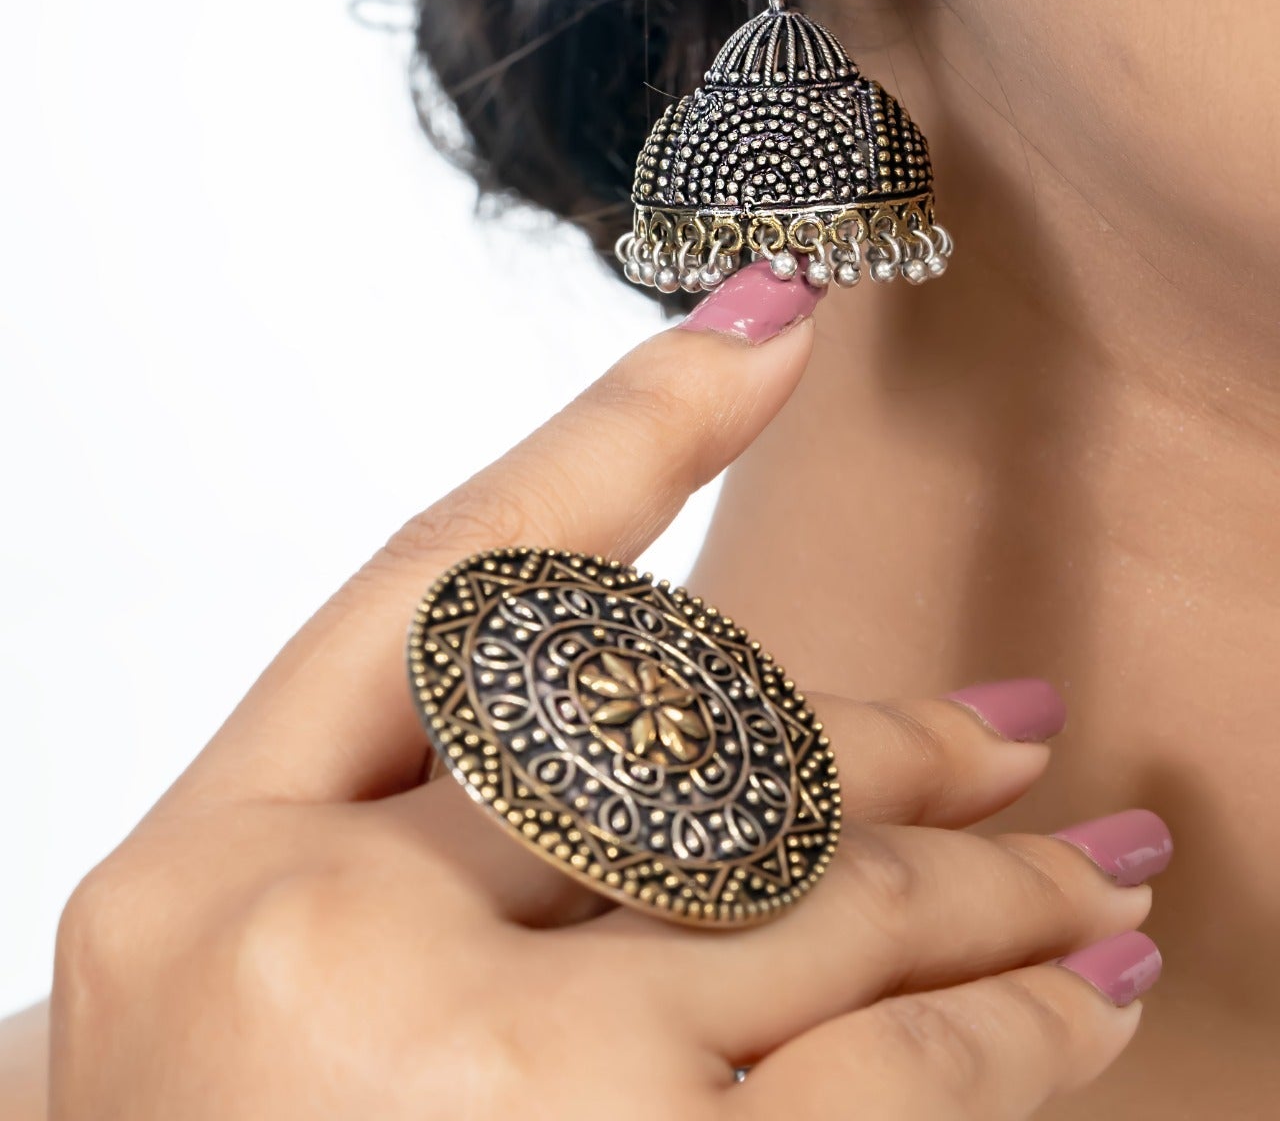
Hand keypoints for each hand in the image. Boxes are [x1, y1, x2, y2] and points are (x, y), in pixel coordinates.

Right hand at [50, 267, 1168, 1119]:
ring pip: (817, 900)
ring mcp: (492, 1088)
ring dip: (992, 884)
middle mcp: (333, 943)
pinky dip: (1009, 1035)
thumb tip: (683, 730)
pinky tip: (1079, 1003)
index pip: (451, 577)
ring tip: (1098, 873)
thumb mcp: (246, 990)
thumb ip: (411, 848)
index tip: (772, 324)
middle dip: (884, 739)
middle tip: (1016, 731)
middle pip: (672, 745)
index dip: (625, 430)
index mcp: (212, 856)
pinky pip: (888, 1082)